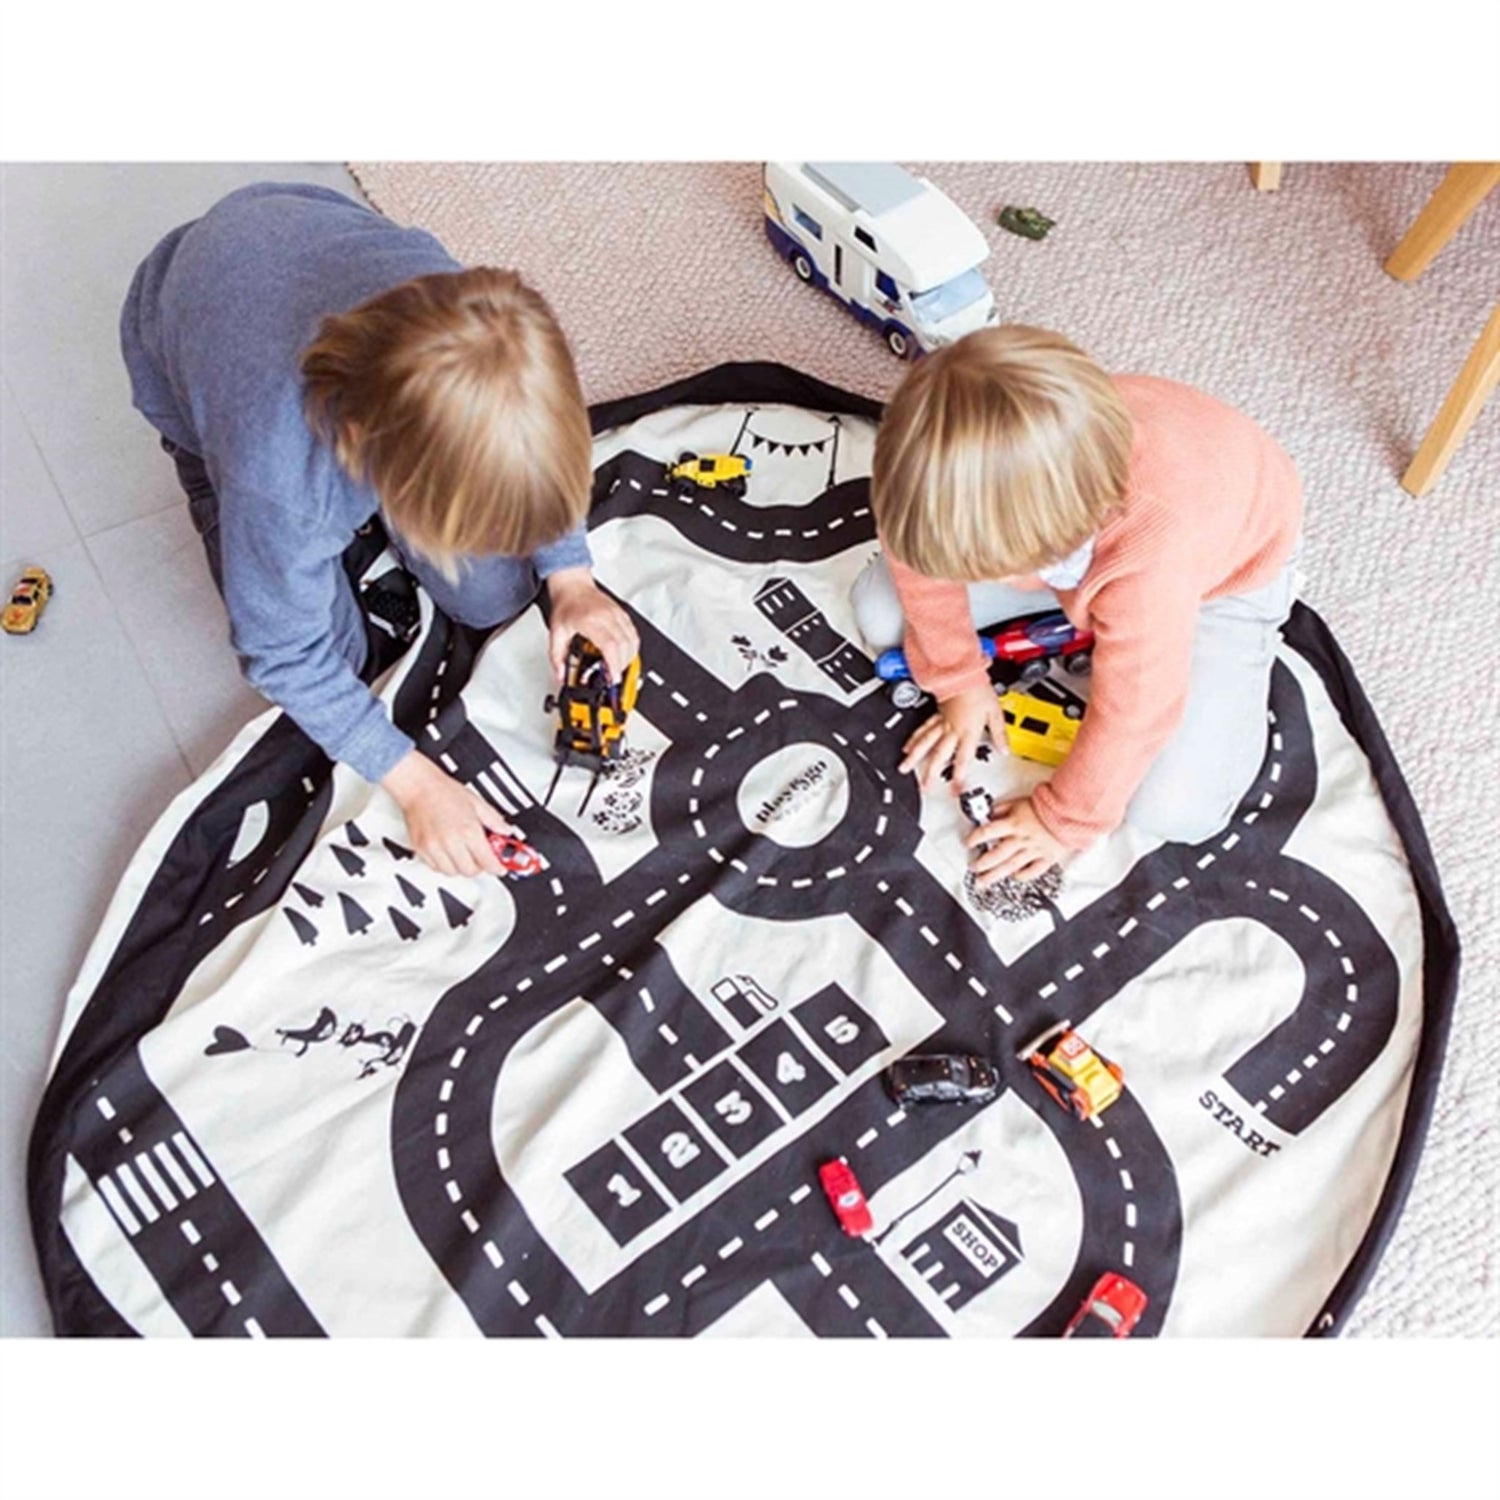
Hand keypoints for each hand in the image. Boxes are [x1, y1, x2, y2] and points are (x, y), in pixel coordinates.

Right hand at [381, 751, 513, 876]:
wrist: (418, 785)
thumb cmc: (444, 791)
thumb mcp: (477, 803)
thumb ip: (494, 820)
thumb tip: (506, 831)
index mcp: (468, 831)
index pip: (488, 862)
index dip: (497, 867)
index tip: (500, 868)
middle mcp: (451, 842)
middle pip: (470, 871)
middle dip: (479, 867)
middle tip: (481, 858)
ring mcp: (434, 847)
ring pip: (452, 873)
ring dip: (461, 867)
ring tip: (464, 854)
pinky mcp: (420, 849)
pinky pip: (435, 868)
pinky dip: (444, 865)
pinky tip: (448, 853)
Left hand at [546, 567, 639, 682]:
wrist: (573, 585)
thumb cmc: (567, 605)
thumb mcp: (556, 633)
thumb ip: (557, 657)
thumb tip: (561, 675)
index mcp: (590, 621)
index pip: (610, 645)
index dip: (614, 664)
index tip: (613, 678)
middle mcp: (607, 617)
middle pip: (624, 646)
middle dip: (621, 666)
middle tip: (612, 676)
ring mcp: (617, 614)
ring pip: (632, 641)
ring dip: (628, 658)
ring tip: (617, 667)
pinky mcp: (623, 614)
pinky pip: (634, 634)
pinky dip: (631, 648)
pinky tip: (623, 654)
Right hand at [898, 683, 1007, 793]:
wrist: (961, 672)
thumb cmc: (977, 689)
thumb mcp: (995, 713)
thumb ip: (999, 733)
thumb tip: (1005, 749)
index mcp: (967, 733)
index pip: (963, 761)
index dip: (958, 778)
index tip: (955, 791)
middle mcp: (952, 730)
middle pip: (939, 756)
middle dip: (930, 773)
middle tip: (924, 787)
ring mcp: (941, 722)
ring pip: (925, 743)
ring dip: (915, 757)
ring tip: (905, 768)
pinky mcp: (936, 713)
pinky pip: (923, 729)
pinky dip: (914, 738)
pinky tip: (908, 745)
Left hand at [964, 796, 1069, 884]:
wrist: (1070, 812)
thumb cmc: (1047, 806)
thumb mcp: (1019, 802)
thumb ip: (1003, 808)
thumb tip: (989, 813)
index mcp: (1014, 823)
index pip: (988, 831)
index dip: (975, 838)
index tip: (968, 843)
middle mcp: (1021, 839)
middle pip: (997, 854)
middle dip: (982, 863)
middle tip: (973, 868)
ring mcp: (1034, 850)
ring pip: (1010, 865)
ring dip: (994, 875)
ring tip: (982, 882)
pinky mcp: (1046, 858)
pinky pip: (1033, 870)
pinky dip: (1022, 875)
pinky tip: (1014, 877)